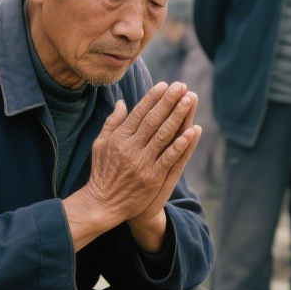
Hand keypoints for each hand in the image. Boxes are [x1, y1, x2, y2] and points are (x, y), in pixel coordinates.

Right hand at [65, 81, 198, 247]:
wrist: (103, 204)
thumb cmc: (102, 172)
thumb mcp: (100, 145)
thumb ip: (112, 123)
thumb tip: (121, 102)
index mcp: (119, 138)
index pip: (139, 113)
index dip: (153, 98)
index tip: (165, 85)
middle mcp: (131, 148)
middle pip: (153, 120)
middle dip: (168, 101)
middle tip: (181, 86)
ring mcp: (142, 163)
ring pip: (163, 135)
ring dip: (177, 117)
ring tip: (189, 101)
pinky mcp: (152, 178)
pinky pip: (168, 159)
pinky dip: (180, 145)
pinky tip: (190, 132)